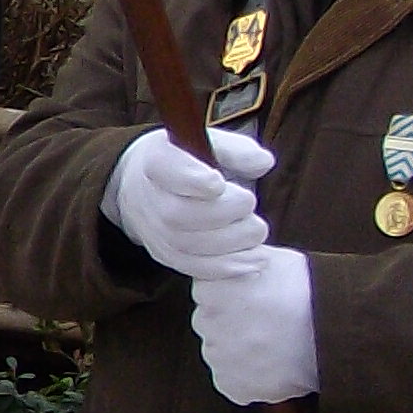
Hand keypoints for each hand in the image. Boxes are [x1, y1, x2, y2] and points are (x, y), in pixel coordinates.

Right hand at [106, 125, 277, 278]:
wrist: (149, 187)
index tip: (218, 182)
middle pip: (179, 215)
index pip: (168, 170)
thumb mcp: (209, 144)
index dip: (193, 180)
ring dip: (232, 243)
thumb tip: (264, 163)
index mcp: (158, 161)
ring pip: (189, 246)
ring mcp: (155, 231)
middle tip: (249, 204)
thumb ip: (237, 150)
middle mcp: (149, 199)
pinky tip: (254, 261)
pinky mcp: (166, 255)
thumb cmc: (189, 161)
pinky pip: (194, 268)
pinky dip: (227, 267)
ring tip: (256, 231)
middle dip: (223, 213)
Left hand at [191, 245, 318, 405]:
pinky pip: (230, 382)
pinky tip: (270, 364)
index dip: (230, 294)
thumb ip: (238, 260)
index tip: (252, 297)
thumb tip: (224, 258)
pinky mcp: (236, 385)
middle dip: (230, 322)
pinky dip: (245, 378)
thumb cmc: (309, 289)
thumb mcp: (270, 259)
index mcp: (214, 289)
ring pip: (218, 353)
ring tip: (272, 343)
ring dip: (237, 350)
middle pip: (209, 322)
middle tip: (264, 320)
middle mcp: (210, 323)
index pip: (205, 292)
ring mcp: (222, 357)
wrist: (339, 327)